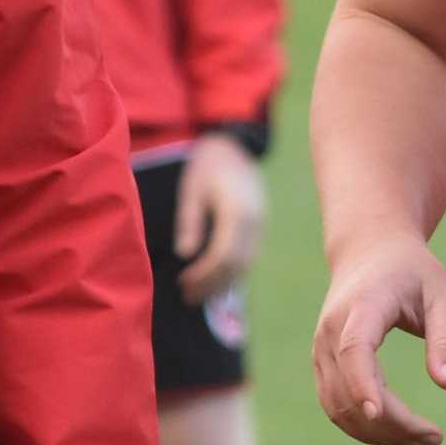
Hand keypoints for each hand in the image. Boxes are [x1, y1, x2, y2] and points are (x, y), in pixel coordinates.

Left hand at [173, 130, 265, 301]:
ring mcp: (261, 224)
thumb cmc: (207, 166)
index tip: (184, 282)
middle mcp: (254, 221)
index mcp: (236, 211)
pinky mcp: (260, 226)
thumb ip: (190, 221)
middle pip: (236, 265)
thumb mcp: (191, 189)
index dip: (204, 274)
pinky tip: (216, 280)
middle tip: (188, 297)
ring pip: (246, 264)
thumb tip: (185, 254)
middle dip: (212, 284)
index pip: (223, 254)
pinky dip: (233, 272)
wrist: (234, 147)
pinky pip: (250, 256)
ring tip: (199, 295)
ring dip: (223, 283)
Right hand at [311, 232, 445, 444]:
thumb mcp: (444, 297)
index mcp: (363, 306)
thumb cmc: (414, 274)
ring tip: (424, 441)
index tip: (378, 413)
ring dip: (378, 433)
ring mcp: (322, 349)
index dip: (362, 383)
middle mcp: (332, 330)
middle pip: (349, 390)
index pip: (354, 350)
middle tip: (436, 439)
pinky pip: (335, 406)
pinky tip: (399, 433)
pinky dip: (364, 427)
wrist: (369, 252)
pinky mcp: (323, 364)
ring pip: (338, 407)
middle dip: (391, 424)